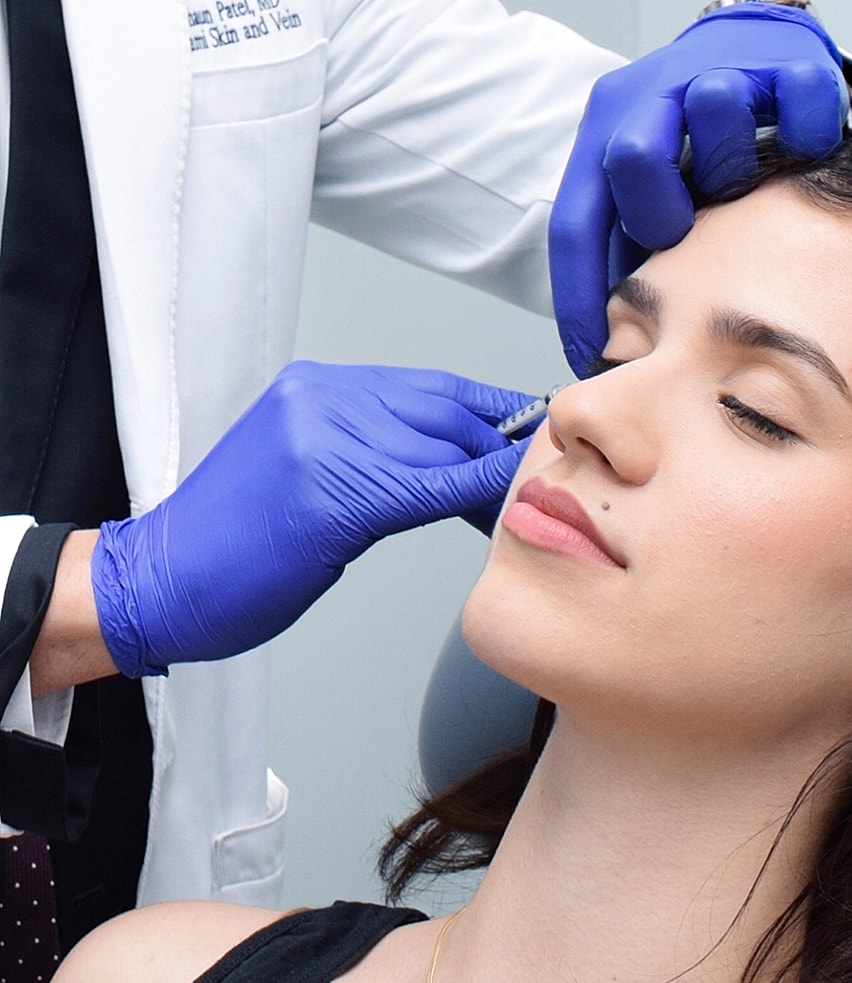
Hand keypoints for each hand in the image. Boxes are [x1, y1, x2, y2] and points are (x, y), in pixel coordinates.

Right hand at [92, 362, 532, 675]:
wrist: (160, 581)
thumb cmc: (234, 545)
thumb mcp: (304, 474)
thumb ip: (372, 456)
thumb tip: (454, 467)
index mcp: (314, 389)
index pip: (428, 387)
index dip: (489, 409)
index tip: (532, 429)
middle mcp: (320, 400)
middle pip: (443, 409)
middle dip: (501, 441)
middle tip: (545, 470)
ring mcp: (321, 441)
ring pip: (441, 443)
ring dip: (496, 470)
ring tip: (532, 495)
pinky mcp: (328, 493)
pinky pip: (425, 485)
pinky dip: (474, 489)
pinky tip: (507, 497)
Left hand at [550, 2, 845, 377]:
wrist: (754, 52)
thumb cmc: (697, 147)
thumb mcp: (648, 198)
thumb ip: (627, 257)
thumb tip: (611, 350)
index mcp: (608, 131)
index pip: (576, 221)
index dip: (582, 294)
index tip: (600, 351)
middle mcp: (655, 94)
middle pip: (632, 158)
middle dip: (657, 217)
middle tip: (684, 239)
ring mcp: (719, 71)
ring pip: (716, 109)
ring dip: (733, 163)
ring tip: (746, 188)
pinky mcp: (788, 59)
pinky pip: (801, 100)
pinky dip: (808, 134)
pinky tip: (804, 154)